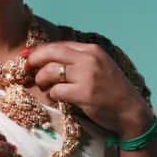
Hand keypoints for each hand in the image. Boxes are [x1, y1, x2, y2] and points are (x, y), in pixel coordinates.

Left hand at [24, 41, 152, 137]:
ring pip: (50, 72)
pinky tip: (57, 98)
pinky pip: (56, 91)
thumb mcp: (98, 67)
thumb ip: (77, 60)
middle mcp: (89, 59)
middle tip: (27, 70)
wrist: (130, 111)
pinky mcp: (84, 93)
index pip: (58, 45)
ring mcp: (87, 76)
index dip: (40, 51)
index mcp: (92, 50)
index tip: (28, 58)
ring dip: (41, 81)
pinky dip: (52, 95)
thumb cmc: (112, 90)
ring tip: (44, 87)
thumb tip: (46, 57)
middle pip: (50, 53)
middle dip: (34, 61)